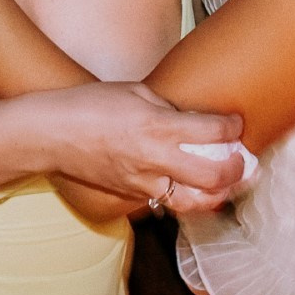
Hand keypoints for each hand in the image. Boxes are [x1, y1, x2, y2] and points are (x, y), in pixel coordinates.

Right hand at [34, 81, 245, 203]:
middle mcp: (154, 158)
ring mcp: (144, 182)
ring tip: (227, 181)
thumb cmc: (90, 105)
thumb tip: (196, 118)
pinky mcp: (133, 195)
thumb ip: (170, 108)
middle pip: (214, 177)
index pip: (213, 132)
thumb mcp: (137, 92)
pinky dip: (189, 197)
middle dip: (238, 169)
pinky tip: (195, 187)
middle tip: (243, 160)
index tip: (236, 124)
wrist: (51, 134)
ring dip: (218, 193)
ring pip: (195, 202)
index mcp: (157, 126)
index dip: (233, 127)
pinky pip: (170, 202)